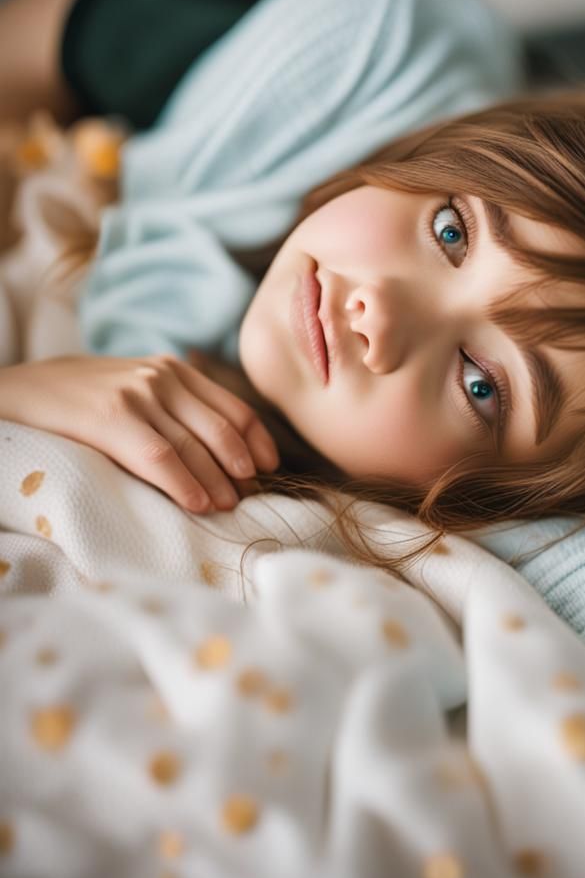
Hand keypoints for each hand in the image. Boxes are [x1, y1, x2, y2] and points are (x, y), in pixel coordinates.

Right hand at [0, 354, 279, 512]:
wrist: (17, 390)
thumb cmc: (82, 400)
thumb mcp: (135, 391)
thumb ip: (175, 408)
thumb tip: (223, 454)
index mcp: (175, 371)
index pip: (233, 407)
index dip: (257, 440)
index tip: (268, 467)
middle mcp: (162, 378)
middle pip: (220, 429)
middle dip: (239, 467)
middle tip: (249, 496)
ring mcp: (137, 394)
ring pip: (193, 446)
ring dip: (217, 481)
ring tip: (229, 506)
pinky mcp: (111, 416)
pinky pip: (160, 456)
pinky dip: (184, 483)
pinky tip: (198, 504)